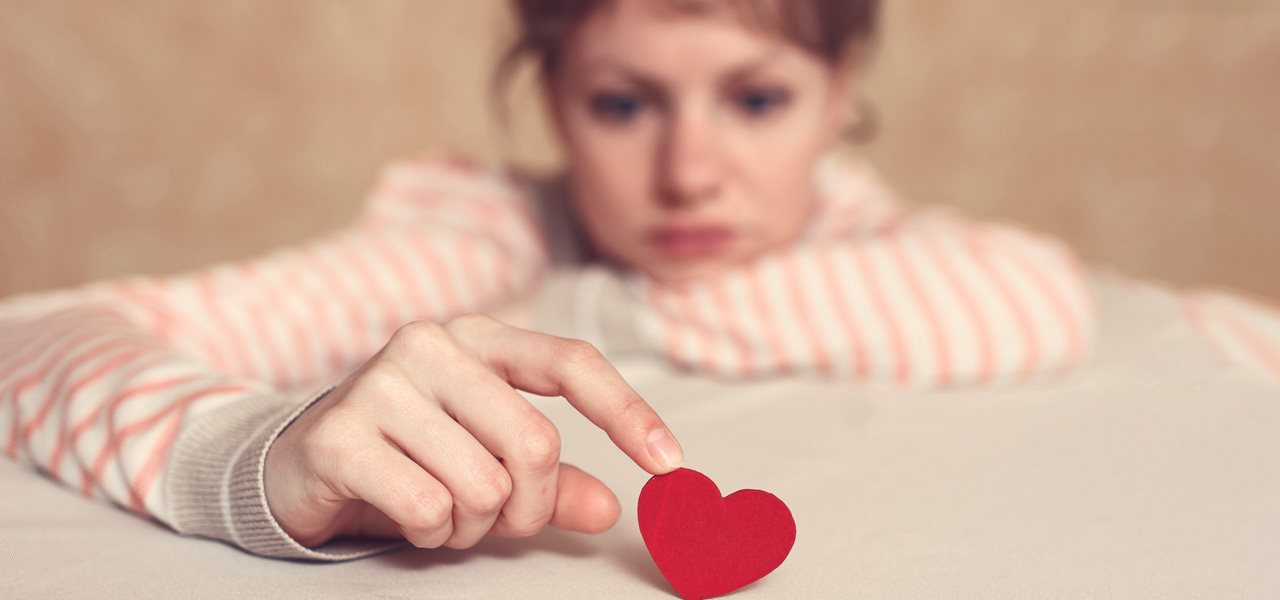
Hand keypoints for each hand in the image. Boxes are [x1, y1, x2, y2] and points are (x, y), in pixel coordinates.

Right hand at [263, 314, 683, 549]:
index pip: (572, 363)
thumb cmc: (408, 457)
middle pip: (534, 444)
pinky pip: (430, 509)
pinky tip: (404, 515)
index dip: (627, 413)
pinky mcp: (342, 433)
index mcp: (480, 339)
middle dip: (527, 506)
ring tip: (440, 511)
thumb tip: (611, 508)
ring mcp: (383, 383)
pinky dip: (431, 533)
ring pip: (482, 486)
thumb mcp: (486, 462)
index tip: (669, 464)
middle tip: (497, 520)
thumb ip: (552, 484)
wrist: (296, 463)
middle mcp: (433, 344)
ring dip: (473, 525)